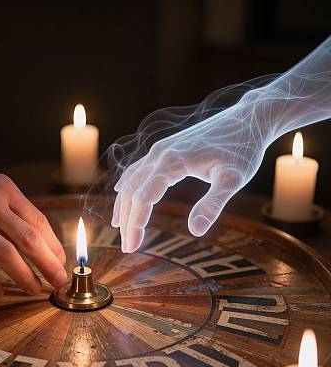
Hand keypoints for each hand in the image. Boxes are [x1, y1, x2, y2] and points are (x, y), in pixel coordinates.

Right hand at [0, 144, 66, 296]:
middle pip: (28, 240)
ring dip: (24, 277)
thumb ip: (5, 200)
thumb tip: (28, 226)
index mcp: (1, 187)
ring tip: (33, 289)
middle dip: (48, 265)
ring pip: (4, 256)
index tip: (60, 261)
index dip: (53, 246)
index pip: (38, 222)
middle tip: (58, 281)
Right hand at [112, 94, 268, 251]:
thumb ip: (213, 205)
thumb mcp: (233, 179)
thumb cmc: (243, 149)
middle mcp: (159, 154)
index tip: (132, 248)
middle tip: (128, 247)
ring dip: (123, 205)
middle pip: (131, 191)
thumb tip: (195, 232)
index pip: (142, 199)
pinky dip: (127, 185)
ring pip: (131, 180)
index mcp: (172, 162)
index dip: (135, 225)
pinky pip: (137, 169)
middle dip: (127, 221)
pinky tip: (121, 193)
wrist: (248, 118)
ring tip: (119, 228)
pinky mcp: (164, 148)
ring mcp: (160, 149)